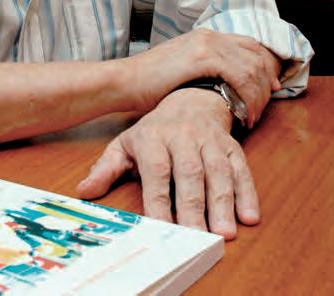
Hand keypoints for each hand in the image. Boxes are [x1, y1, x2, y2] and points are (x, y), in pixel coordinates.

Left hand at [77, 89, 259, 239]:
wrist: (189, 99)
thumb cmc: (154, 131)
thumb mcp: (126, 144)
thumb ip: (106, 168)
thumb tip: (84, 191)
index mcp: (153, 137)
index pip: (156, 169)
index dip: (158, 198)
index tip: (161, 226)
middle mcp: (183, 136)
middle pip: (189, 171)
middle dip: (194, 205)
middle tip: (198, 236)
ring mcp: (209, 140)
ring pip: (218, 170)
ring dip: (223, 201)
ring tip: (224, 232)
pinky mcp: (231, 145)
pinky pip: (241, 168)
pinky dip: (247, 192)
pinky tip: (249, 215)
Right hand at [137, 28, 280, 127]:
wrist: (125, 81)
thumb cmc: (148, 83)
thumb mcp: (181, 70)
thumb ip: (203, 72)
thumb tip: (224, 87)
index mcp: (204, 37)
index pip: (248, 45)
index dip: (264, 66)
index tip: (270, 88)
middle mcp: (209, 36)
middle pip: (255, 54)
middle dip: (266, 83)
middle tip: (262, 107)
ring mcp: (206, 44)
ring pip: (252, 66)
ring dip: (258, 94)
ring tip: (251, 116)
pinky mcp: (202, 57)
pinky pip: (240, 75)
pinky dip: (247, 97)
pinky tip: (242, 113)